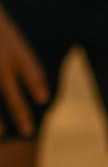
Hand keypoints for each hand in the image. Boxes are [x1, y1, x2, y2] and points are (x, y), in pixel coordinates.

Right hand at [0, 6, 47, 135]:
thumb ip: (15, 54)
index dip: (36, 84)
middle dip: (21, 113)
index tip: (44, 99)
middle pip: (12, 93)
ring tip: (4, 133)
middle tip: (30, 131)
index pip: (31, 69)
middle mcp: (3, 61)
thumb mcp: (9, 33)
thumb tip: (21, 71)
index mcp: (16, 49)